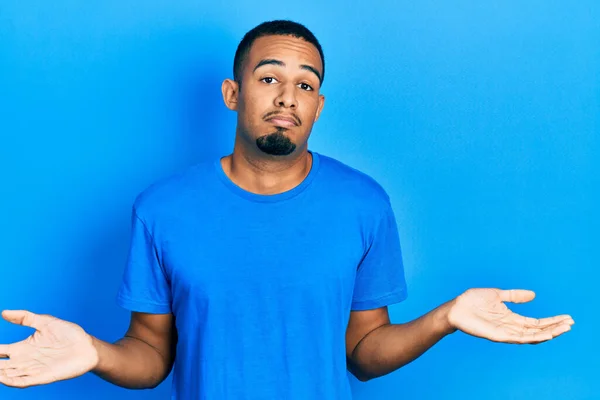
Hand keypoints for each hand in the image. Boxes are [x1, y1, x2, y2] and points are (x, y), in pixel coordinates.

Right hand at [0, 310, 98, 387]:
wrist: (87, 346)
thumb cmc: (69, 334)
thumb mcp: (45, 322)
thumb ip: (24, 318)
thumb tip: (3, 313)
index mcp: (23, 347)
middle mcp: (25, 360)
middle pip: (0, 365)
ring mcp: (33, 369)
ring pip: (8, 374)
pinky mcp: (43, 377)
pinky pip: (23, 381)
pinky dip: (12, 381)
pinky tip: (3, 378)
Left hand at [447, 288, 573, 343]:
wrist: (456, 307)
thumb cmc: (473, 301)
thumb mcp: (498, 294)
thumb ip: (515, 296)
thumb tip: (534, 295)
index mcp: (511, 317)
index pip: (536, 322)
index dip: (551, 321)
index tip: (567, 318)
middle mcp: (510, 326)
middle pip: (537, 330)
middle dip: (554, 328)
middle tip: (570, 324)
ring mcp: (504, 332)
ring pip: (531, 336)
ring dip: (548, 333)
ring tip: (563, 329)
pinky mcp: (497, 335)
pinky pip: (517, 338)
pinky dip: (531, 337)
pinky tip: (543, 335)